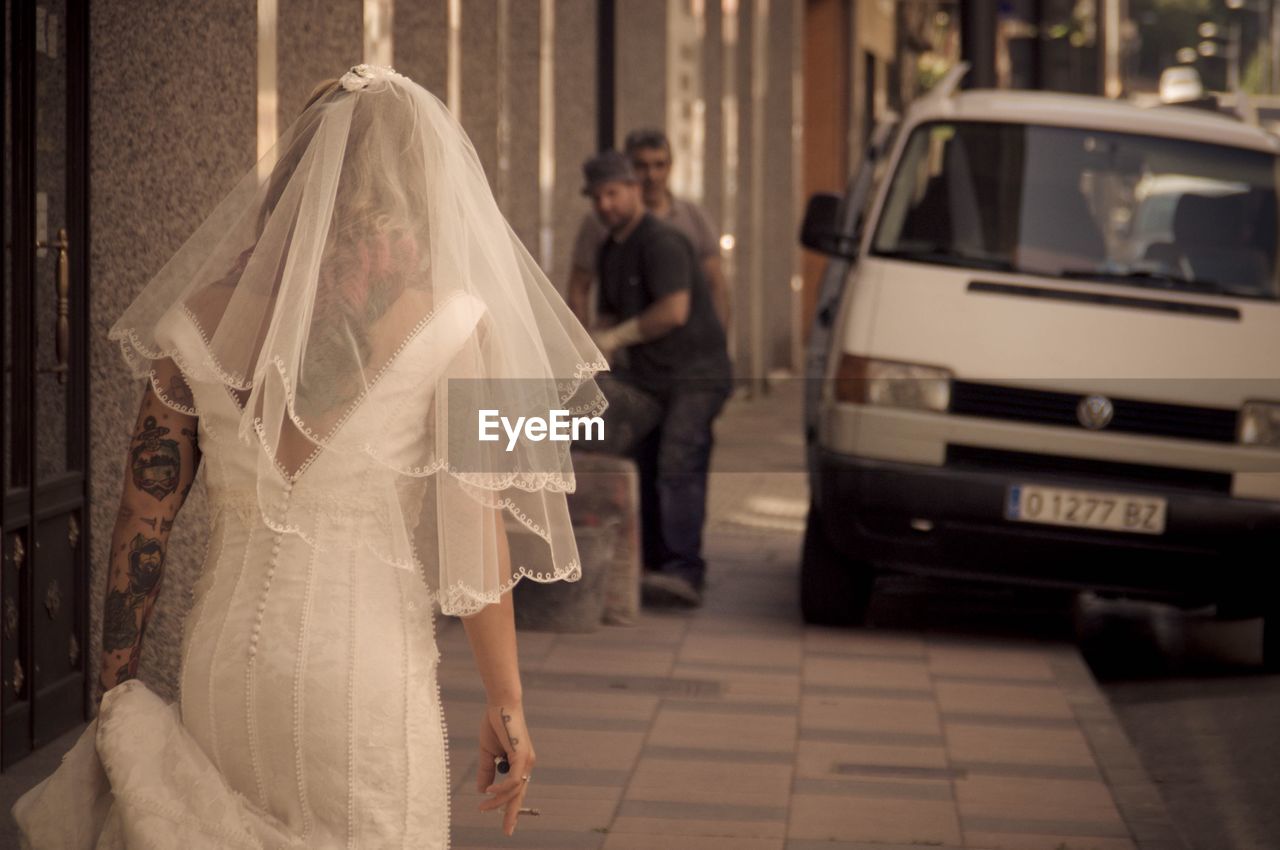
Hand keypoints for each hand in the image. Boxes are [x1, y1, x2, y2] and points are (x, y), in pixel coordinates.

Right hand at [476, 702, 535, 835]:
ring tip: (483, 807)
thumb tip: (481, 791)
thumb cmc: (495, 725)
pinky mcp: (522, 755)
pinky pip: (514, 779)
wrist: (500, 705)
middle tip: (507, 832)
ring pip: (514, 790)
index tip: (506, 824)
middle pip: (520, 795)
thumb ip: (486, 771)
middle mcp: (527, 764)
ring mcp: (527, 760)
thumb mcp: (488, 753)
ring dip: (498, 801)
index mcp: (520, 764)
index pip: (517, 790)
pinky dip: (501, 788)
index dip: (511, 807)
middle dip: (512, 814)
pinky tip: (489, 791)